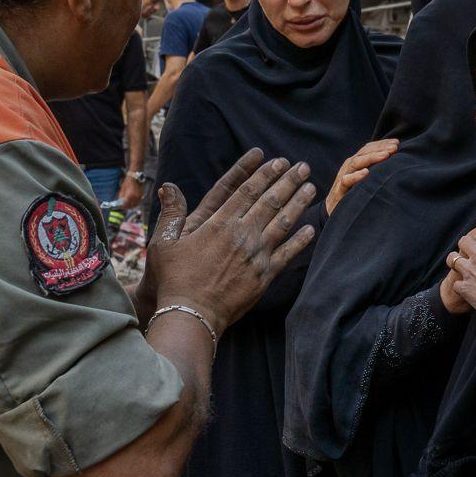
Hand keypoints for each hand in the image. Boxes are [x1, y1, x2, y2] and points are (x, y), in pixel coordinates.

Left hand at [119, 173, 143, 211]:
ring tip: (126, 205)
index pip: (125, 204)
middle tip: (122, 206)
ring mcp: (139, 197)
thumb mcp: (122, 189)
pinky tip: (131, 203)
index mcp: (129, 196)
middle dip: (125, 207)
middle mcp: (135, 198)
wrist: (135, 177)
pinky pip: (138, 203)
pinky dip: (134, 204)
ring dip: (130, 206)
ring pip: (134, 205)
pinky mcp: (141, 196)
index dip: (121, 206)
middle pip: (130, 206)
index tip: (119, 206)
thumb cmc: (128, 182)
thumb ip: (121, 197)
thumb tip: (119, 202)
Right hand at [143, 149, 316, 335]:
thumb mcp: (164, 242)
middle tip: (302, 166)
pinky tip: (311, 228)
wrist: (191, 314)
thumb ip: (171, 212)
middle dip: (287, 181)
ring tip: (311, 187)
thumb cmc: (173, 279)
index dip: (264, 174)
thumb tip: (169, 185)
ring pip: (283, 222)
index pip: (247, 190)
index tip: (277, 161)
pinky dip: (301, 240)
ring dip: (298, 203)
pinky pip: (287, 253)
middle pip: (270, 201)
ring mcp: (256, 255)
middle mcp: (242, 235)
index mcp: (219, 223)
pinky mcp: (264, 276)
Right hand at [326, 138, 397, 214]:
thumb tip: (395, 162)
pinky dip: (356, 176)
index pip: (369, 149)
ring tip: (385, 155)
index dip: (382, 144)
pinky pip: (346, 180)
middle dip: (380, 148)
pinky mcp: (339, 190)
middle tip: (394, 147)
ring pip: (356, 163)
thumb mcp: (364, 178)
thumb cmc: (352, 192)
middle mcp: (349, 166)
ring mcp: (344, 176)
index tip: (397, 142)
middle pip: (364, 153)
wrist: (334, 209)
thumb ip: (375, 169)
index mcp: (356, 162)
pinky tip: (366, 173)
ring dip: (371, 158)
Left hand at [444, 209, 475, 335]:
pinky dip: (461, 286)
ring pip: (452, 258)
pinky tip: (467, 289)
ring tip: (461, 267)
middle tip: (470, 251)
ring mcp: (470, 270)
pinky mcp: (464, 286)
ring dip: (456, 261)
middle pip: (464, 240)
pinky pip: (455, 283)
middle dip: (466, 244)